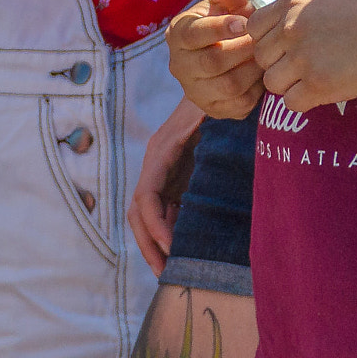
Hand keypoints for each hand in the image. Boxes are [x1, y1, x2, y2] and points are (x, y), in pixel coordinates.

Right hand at [128, 98, 204, 275]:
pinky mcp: (176, 179)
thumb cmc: (217, 96)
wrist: (216, 83)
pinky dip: (171, 234)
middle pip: (140, 213)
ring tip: (172, 272)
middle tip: (166, 274)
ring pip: (149, 216)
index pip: (146, 197)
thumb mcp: (213, 109)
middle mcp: (156, 165)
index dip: (156, 225)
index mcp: (161, 152)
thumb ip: (211, 122)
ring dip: (156, 244)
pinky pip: (166, 212)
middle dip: (149, 244)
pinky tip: (185, 253)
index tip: (173, 248)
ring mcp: (165, 173)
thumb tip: (212, 135)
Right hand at [165, 0, 263, 118]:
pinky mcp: (215, 109)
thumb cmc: (230, 20)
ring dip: (252, 69)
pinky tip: (262, 74)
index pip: (192, 35)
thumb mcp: (227, 0)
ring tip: (265, 54)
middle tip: (263, 40)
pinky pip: (238, 104)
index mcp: (179, 34)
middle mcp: (180, 65)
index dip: (218, 29)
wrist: (233, 52)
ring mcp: (196, 90)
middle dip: (242, 50)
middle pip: (212, 63)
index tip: (243, 21)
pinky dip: (255, 89)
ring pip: (228, 85)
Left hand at [248, 0, 356, 113]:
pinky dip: (304, 101)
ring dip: (288, 84)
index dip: (267, 39)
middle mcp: (291, 29)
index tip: (284, 45)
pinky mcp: (318, 85)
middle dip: (277, 63)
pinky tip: (322, 92)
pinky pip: (291, 103)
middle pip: (260, 57)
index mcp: (293, 3)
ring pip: (271, 82)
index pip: (254, 27)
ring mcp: (303, 58)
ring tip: (311, 80)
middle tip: (301, 66)